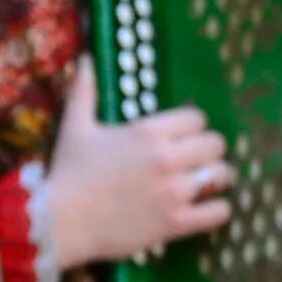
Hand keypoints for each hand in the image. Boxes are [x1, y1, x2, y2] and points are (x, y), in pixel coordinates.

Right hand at [44, 58, 230, 268]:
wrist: (58, 222)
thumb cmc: (67, 173)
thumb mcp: (75, 127)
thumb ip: (85, 91)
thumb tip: (86, 59)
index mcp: (147, 131)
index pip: (197, 118)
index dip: (191, 127)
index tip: (181, 137)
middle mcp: (166, 158)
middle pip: (216, 144)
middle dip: (207, 151)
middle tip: (194, 161)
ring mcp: (174, 191)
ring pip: (223, 175)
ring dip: (216, 178)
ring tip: (204, 183)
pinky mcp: (176, 222)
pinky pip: (219, 211)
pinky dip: (216, 209)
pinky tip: (203, 208)